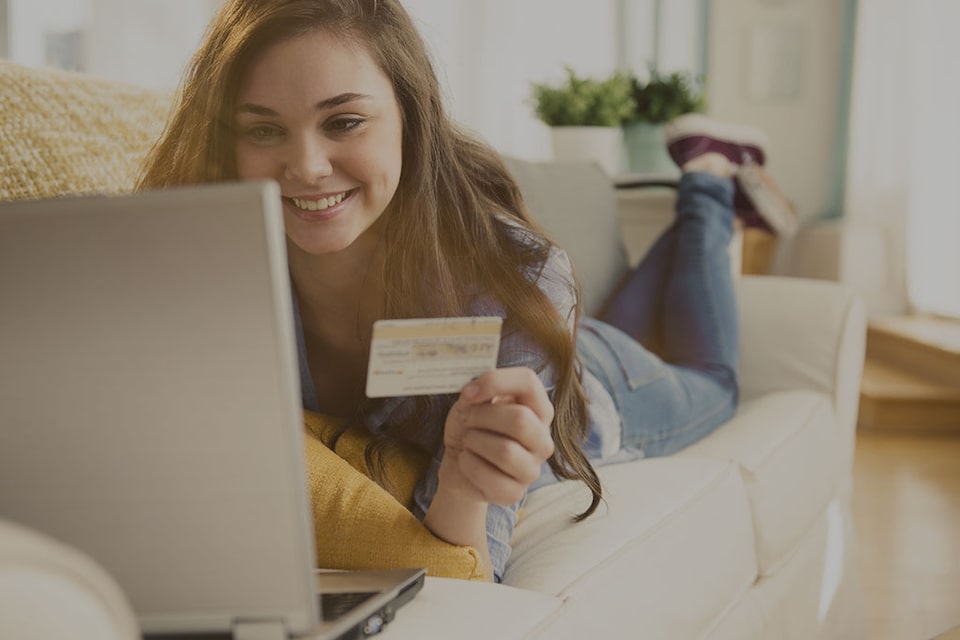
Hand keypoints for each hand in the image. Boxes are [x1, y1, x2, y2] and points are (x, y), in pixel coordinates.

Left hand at [439, 367, 555, 505]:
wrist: (458, 462)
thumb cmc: (472, 427)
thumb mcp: (473, 401)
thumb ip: (479, 389)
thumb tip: (474, 391)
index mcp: (538, 409)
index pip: (528, 381)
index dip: (495, 382)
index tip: (468, 392)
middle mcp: (542, 439)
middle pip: (520, 419)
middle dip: (482, 417)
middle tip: (467, 419)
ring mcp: (532, 469)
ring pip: (505, 451)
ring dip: (474, 442)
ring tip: (468, 442)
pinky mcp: (514, 493)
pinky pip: (490, 477)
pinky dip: (468, 465)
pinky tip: (467, 461)